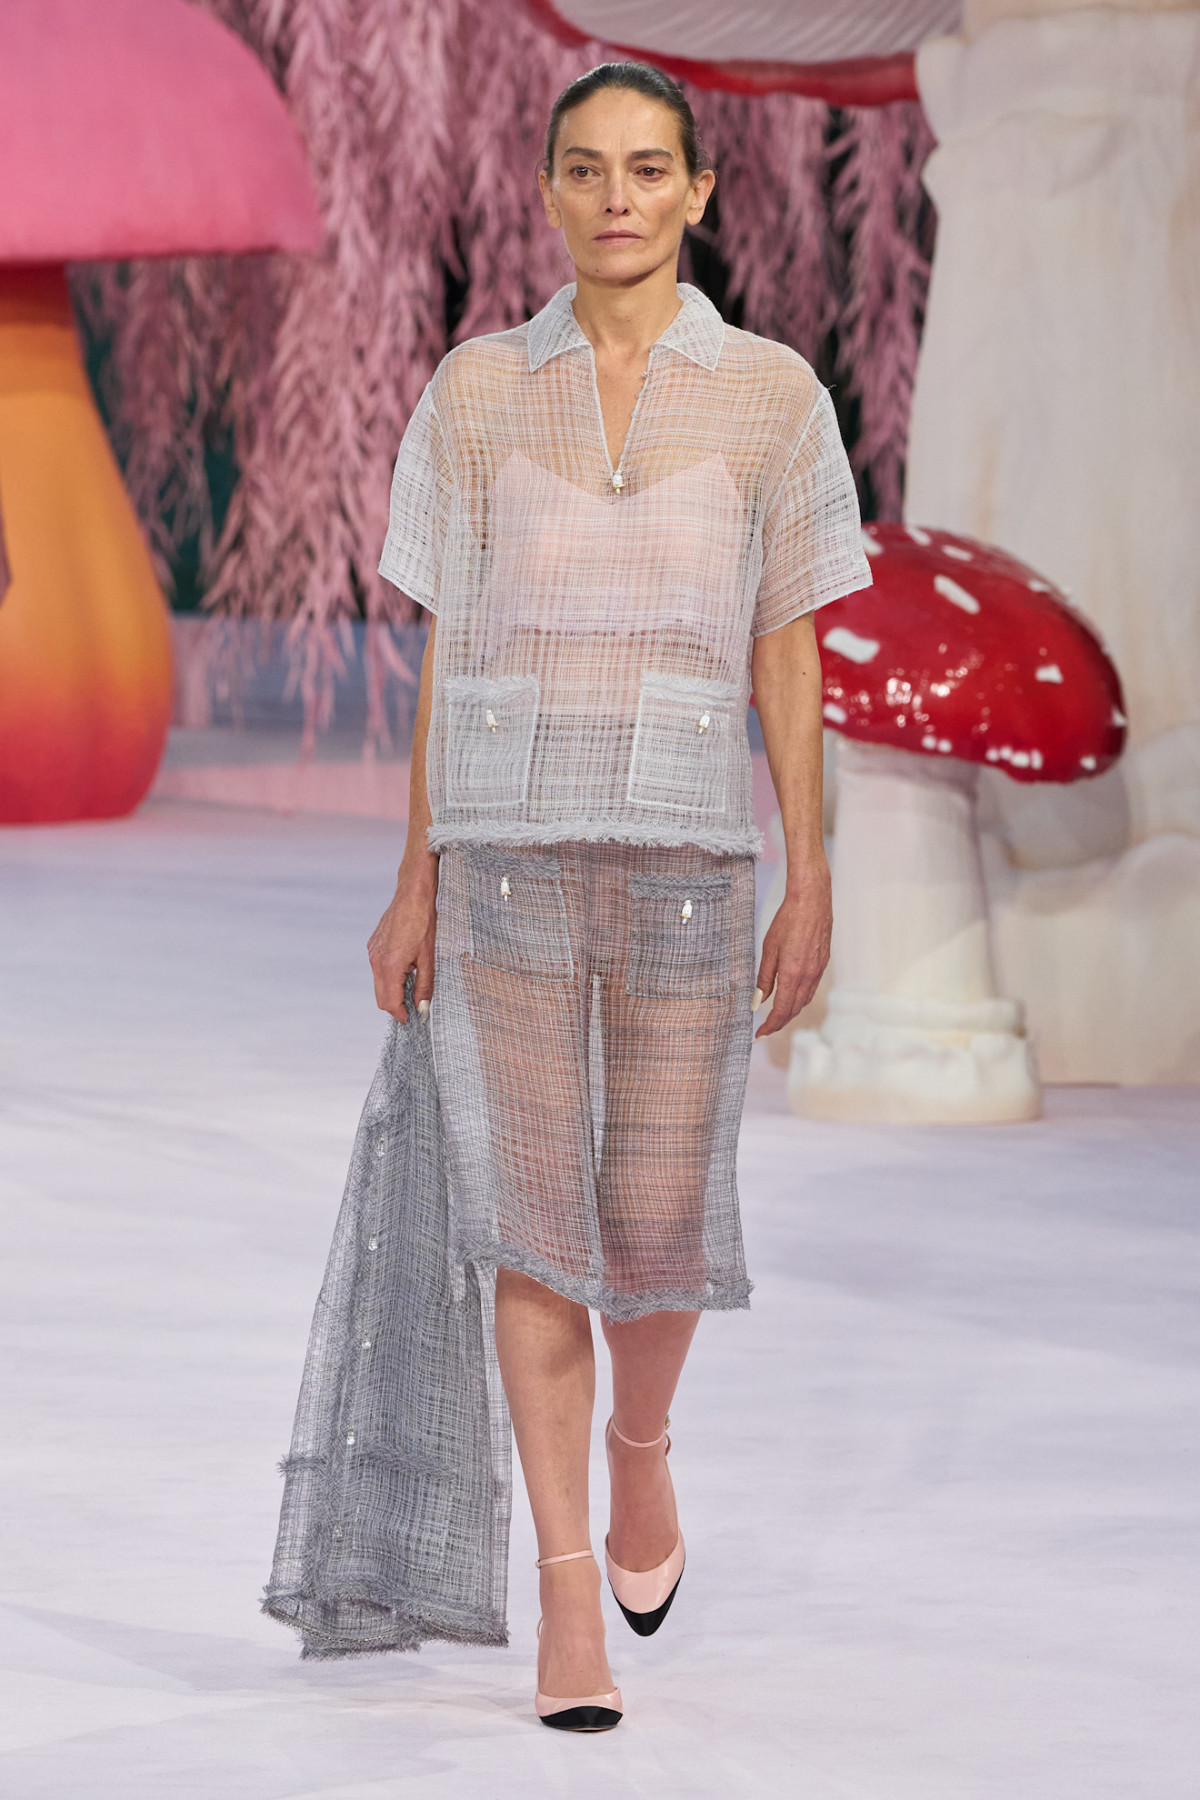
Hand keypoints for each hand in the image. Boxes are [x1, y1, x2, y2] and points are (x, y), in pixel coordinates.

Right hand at [367, 860, 436, 1021]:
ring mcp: (372, 953)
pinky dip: (389, 976)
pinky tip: (405, 968)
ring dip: (392, 991)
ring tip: (412, 985)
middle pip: (381, 998)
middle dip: (396, 1006)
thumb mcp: (429, 958)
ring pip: (378, 984)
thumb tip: (422, 1008)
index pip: (390, 1003)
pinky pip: (378, 969)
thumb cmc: (423, 923)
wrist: (412, 896)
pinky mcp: (373, 946)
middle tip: (414, 1007)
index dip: (401, 1015)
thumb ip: (424, 986)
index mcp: (390, 966)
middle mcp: (376, 962)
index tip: (413, 1019)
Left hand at [754, 867, 831, 1038]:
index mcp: (793, 974)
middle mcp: (808, 976)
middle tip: (766, 1029)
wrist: (812, 901)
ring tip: (776, 1016)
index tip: (760, 1033)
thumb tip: (757, 1001)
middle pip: (794, 1009)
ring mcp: (818, 971)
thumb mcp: (769, 949)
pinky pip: (811, 989)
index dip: (770, 1026)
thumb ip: (764, 978)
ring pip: (804, 1001)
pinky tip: (792, 996)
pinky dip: (800, 999)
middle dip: (780, 1022)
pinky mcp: (823, 963)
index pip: (782, 1010)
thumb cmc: (788, 920)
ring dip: (791, 1012)